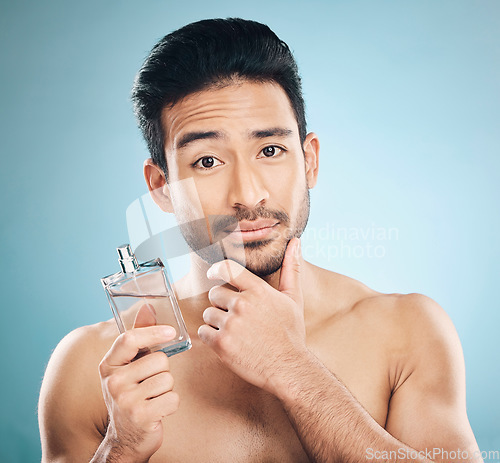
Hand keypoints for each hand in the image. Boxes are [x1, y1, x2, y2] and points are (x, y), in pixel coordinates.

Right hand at [98, 305, 179, 461]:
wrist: (125, 438)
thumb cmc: (131, 394)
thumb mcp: (129, 366)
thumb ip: (139, 337)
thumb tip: (148, 306)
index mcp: (108, 365)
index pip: (129, 338)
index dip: (153, 332)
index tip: (171, 332)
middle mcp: (113, 381)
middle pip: (159, 360)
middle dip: (162, 371)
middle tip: (149, 385)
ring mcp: (125, 400)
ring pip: (168, 379)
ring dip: (166, 389)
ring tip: (152, 398)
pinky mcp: (141, 416)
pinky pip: (173, 398)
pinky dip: (171, 404)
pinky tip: (157, 410)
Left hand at [198, 238, 306, 393]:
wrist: (289, 368)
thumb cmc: (291, 333)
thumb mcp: (294, 298)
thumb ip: (292, 268)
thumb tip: (296, 242)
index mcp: (258, 290)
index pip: (226, 269)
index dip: (215, 270)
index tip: (212, 274)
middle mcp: (243, 304)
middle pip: (214, 294)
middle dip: (221, 304)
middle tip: (235, 317)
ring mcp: (231, 324)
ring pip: (207, 313)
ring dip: (215, 321)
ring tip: (233, 331)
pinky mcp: (221, 344)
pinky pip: (203, 332)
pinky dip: (210, 337)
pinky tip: (227, 342)